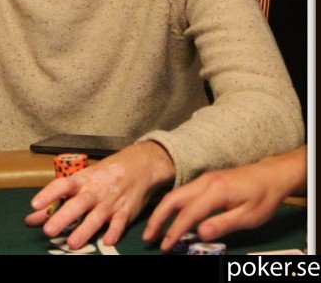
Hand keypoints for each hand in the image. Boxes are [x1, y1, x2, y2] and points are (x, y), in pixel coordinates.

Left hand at [25, 141, 174, 249]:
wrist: (140, 164)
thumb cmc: (104, 174)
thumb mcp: (82, 181)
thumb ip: (57, 201)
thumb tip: (30, 219)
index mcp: (82, 180)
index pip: (62, 185)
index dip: (48, 194)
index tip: (34, 205)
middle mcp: (95, 191)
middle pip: (77, 204)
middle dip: (63, 217)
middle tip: (48, 230)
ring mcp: (110, 201)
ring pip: (96, 217)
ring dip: (84, 230)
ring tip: (72, 243)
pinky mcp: (126, 211)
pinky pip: (119, 223)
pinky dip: (114, 232)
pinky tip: (107, 241)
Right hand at [142, 159, 292, 250]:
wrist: (272, 174)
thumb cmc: (263, 196)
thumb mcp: (248, 216)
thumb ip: (223, 224)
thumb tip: (200, 234)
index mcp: (215, 190)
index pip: (189, 212)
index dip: (174, 230)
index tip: (164, 246)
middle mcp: (205, 181)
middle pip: (174, 198)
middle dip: (158, 217)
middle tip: (148, 236)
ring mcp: (204, 179)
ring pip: (176, 194)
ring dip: (162, 211)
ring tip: (154, 229)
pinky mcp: (206, 180)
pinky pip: (184, 193)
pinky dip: (172, 206)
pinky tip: (170, 217)